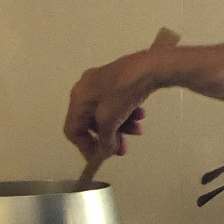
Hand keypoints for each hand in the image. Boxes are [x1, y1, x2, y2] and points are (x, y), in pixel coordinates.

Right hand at [64, 27, 179, 164]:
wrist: (149, 66)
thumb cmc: (123, 92)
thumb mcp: (111, 120)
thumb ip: (105, 141)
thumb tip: (104, 154)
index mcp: (78, 98)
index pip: (73, 130)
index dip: (85, 147)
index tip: (100, 157)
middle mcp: (86, 89)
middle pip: (92, 122)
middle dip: (109, 137)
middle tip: (123, 149)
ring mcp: (102, 82)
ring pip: (107, 113)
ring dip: (121, 126)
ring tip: (138, 131)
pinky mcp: (117, 79)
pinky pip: (116, 102)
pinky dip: (126, 112)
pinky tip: (141, 116)